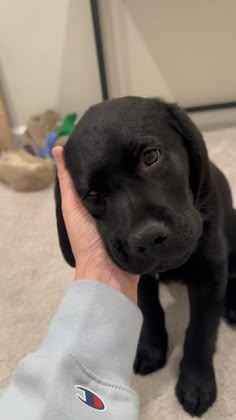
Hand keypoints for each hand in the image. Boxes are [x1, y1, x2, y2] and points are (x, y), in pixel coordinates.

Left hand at [53, 146, 138, 302]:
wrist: (108, 273)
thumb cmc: (86, 240)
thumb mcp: (73, 207)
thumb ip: (68, 182)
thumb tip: (57, 148)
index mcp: (95, 204)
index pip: (100, 177)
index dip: (104, 160)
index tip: (114, 139)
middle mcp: (111, 209)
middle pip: (119, 185)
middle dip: (126, 169)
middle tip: (138, 147)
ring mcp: (127, 218)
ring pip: (134, 195)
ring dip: (141, 182)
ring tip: (152, 161)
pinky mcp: (141, 227)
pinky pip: (147, 210)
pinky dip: (151, 199)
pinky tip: (160, 183)